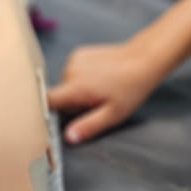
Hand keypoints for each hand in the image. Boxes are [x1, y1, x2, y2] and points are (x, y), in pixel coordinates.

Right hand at [47, 39, 168, 144]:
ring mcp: (74, 59)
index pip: (47, 100)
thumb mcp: (112, 115)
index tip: (59, 118)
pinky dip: (81, 77)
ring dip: (77, 90)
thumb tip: (68, 137)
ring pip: (66, 83)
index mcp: (76, 87)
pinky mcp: (79, 53)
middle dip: (72, 103)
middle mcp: (71, 71)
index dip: (50, 111)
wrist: (142, 60)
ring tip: (99, 90)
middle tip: (94, 104)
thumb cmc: (131, 89)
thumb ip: (88, 126)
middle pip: (59, 94)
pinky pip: (73, 71)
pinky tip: (99, 78)